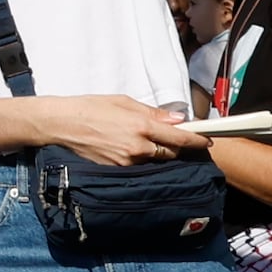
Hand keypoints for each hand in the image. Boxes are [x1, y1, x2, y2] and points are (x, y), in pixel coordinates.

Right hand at [35, 96, 202, 167]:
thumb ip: (153, 112)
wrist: (63, 124)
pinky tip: (129, 147)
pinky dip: (140, 157)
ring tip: (143, 139)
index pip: (179, 137)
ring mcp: (128, 161)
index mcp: (142, 126)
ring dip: (156, 151)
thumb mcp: (124, 101)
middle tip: (173, 136)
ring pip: (154, 159)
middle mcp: (138, 147)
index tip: (208, 140)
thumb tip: (176, 119)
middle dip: (175, 146)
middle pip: (170, 152)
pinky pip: (138, 165)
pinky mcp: (118, 169)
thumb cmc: (91, 107)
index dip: (197, 140)